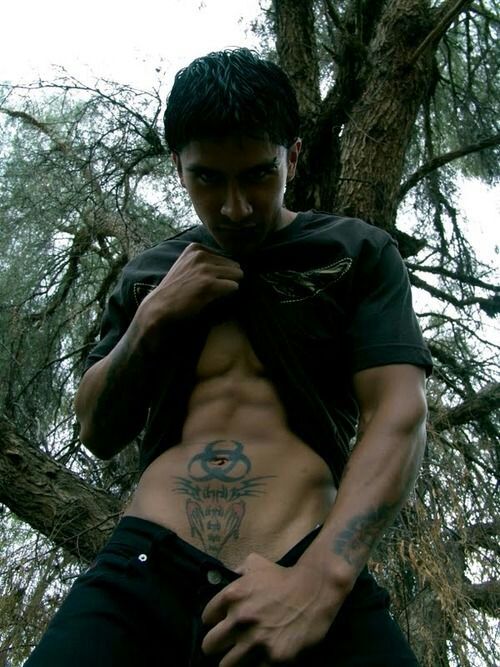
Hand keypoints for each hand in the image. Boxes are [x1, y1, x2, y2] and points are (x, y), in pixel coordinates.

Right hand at [138, 242, 242, 331]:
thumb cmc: (176, 289)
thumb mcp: (187, 265)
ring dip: (229, 286)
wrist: (160, 305)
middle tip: (216, 289)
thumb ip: (204, 260)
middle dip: (229, 278)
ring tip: (214, 294)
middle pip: (234, 265)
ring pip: (237, 275)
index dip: (221, 272)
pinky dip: (228, 294)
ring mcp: (205, 268)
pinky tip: (215, 298)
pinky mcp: (209, 283)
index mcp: (195, 247)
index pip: (225, 257)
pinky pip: (234, 286)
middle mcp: (201, 254)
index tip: (208, 281)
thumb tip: (233, 264)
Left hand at [201, 552, 342, 665]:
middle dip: (216, 645)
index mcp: (232, 596)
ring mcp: (256, 641)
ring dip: (232, 660)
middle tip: (225, 645)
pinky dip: (255, 665)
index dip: (213, 621)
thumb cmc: (283, 576)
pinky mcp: (274, 658)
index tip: (220, 624)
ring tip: (238, 657)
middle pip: (209, 646)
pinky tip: (259, 659)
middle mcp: (240, 620)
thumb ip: (237, 572)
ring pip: (226, 665)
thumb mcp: (255, 564)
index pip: (206, 618)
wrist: (314, 590)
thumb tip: (227, 579)